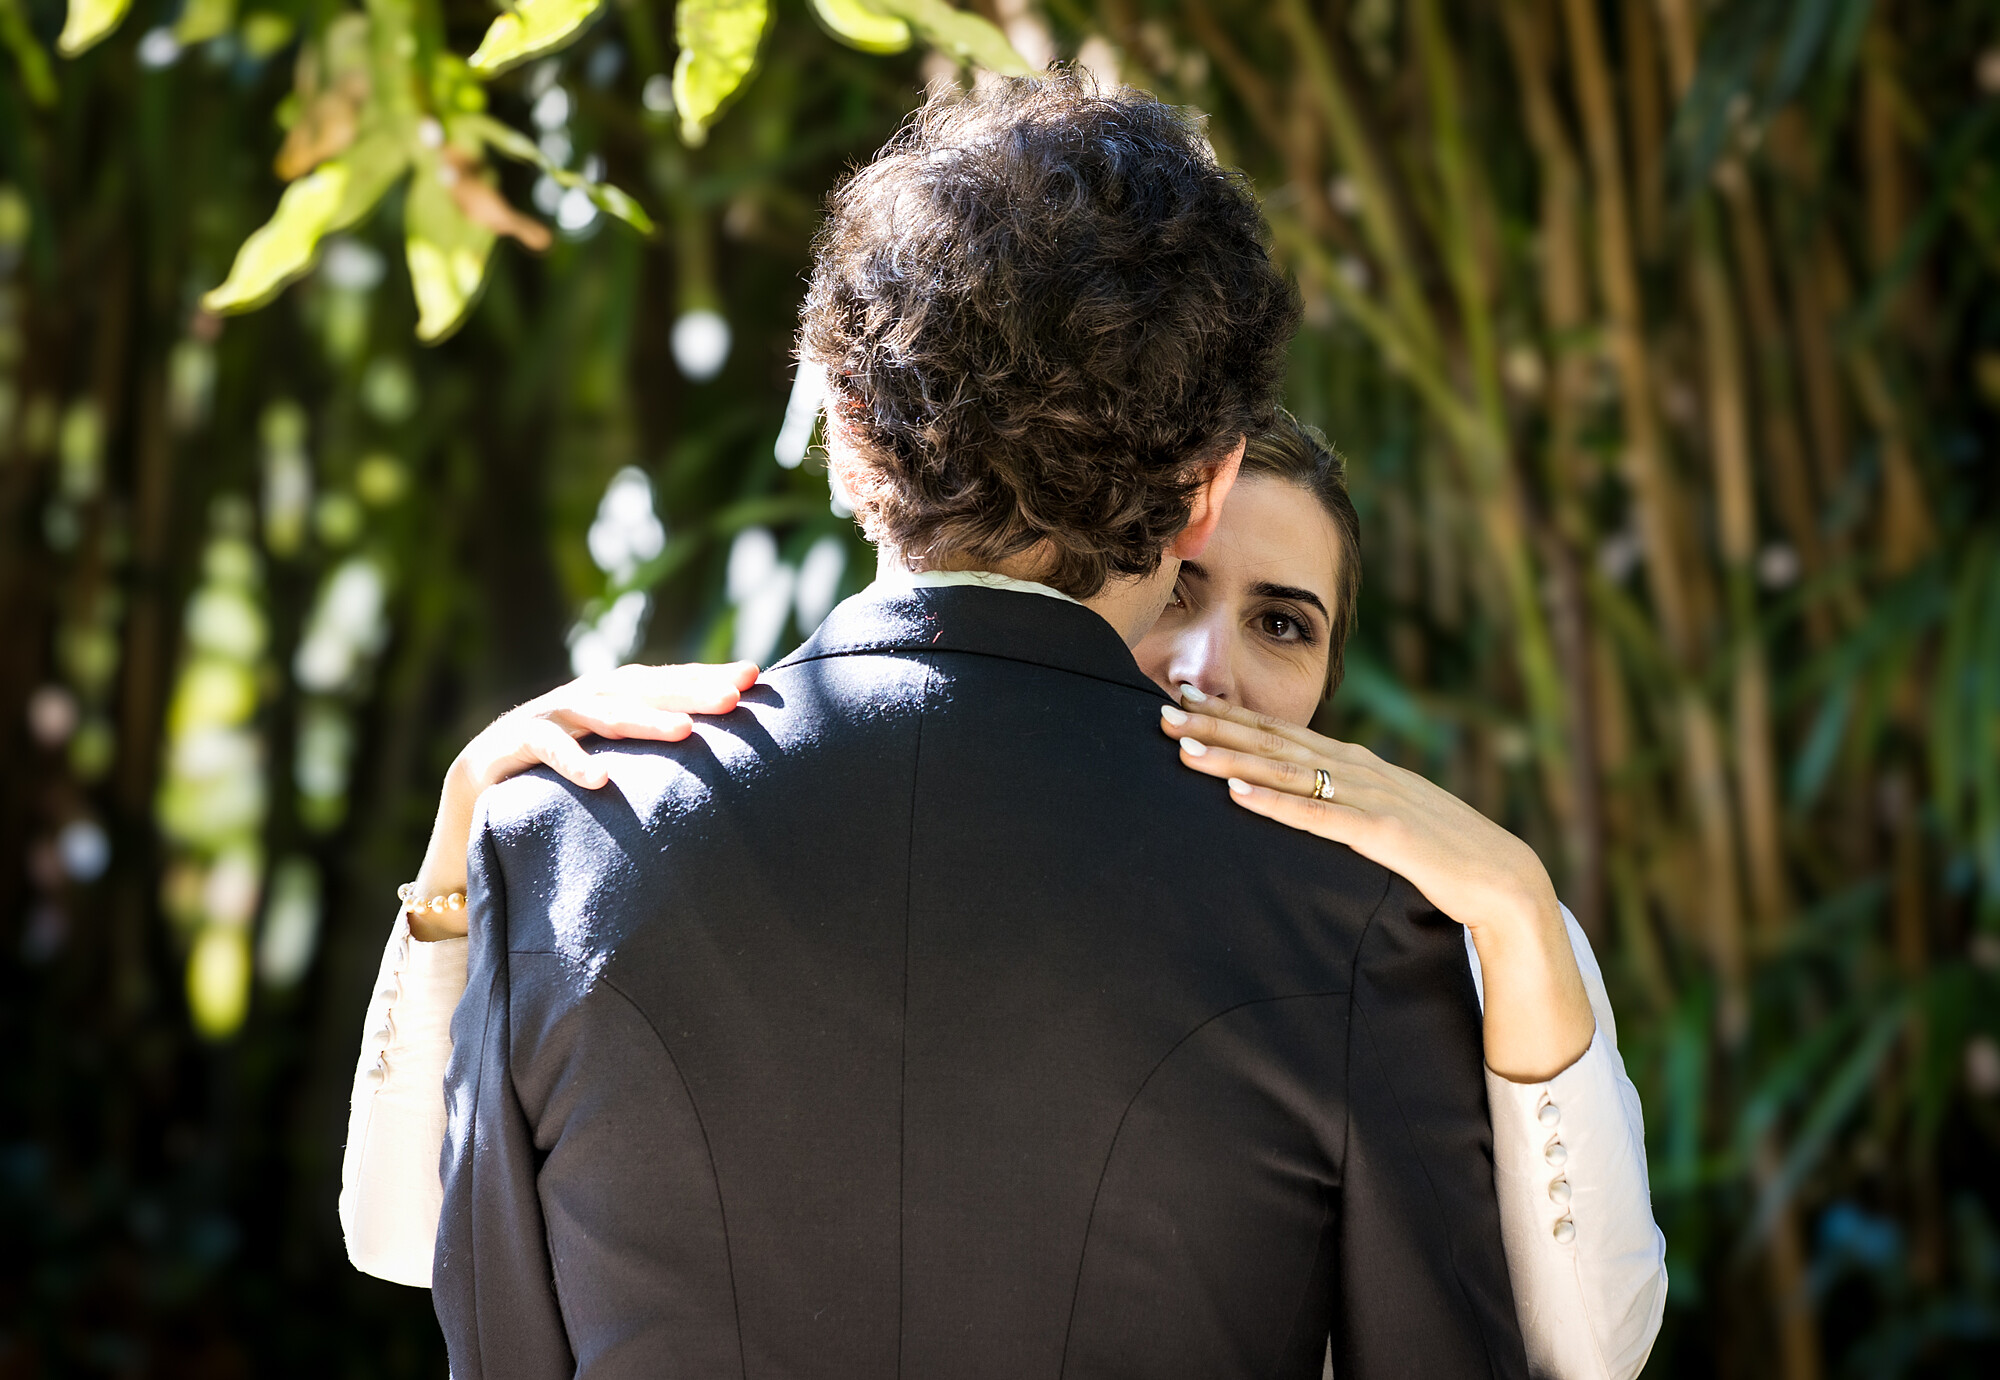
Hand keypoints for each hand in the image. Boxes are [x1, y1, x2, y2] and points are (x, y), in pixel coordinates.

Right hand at [458, 660, 760, 794]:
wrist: (472, 798)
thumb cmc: (553, 781)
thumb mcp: (608, 760)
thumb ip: (650, 751)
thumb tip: (719, 753)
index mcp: (608, 698)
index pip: (665, 682)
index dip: (706, 677)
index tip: (755, 677)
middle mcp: (581, 699)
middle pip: (642, 690)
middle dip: (689, 691)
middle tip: (735, 697)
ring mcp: (545, 718)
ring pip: (601, 714)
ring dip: (644, 721)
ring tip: (686, 731)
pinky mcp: (510, 747)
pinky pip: (546, 752)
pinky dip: (573, 763)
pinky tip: (601, 780)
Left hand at [1158, 688, 1594, 1081]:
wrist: (1506, 881)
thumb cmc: (1441, 854)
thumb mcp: (1385, 816)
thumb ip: (1345, 802)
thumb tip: (1302, 796)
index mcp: (1358, 764)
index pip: (1283, 732)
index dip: (1232, 714)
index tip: (1185, 697)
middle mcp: (1360, 770)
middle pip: (1275, 742)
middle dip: (1216, 726)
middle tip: (1162, 710)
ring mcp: (1372, 798)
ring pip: (1288, 772)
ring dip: (1233, 759)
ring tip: (1183, 749)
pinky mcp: (1384, 834)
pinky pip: (1319, 817)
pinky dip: (1276, 804)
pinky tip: (1237, 796)